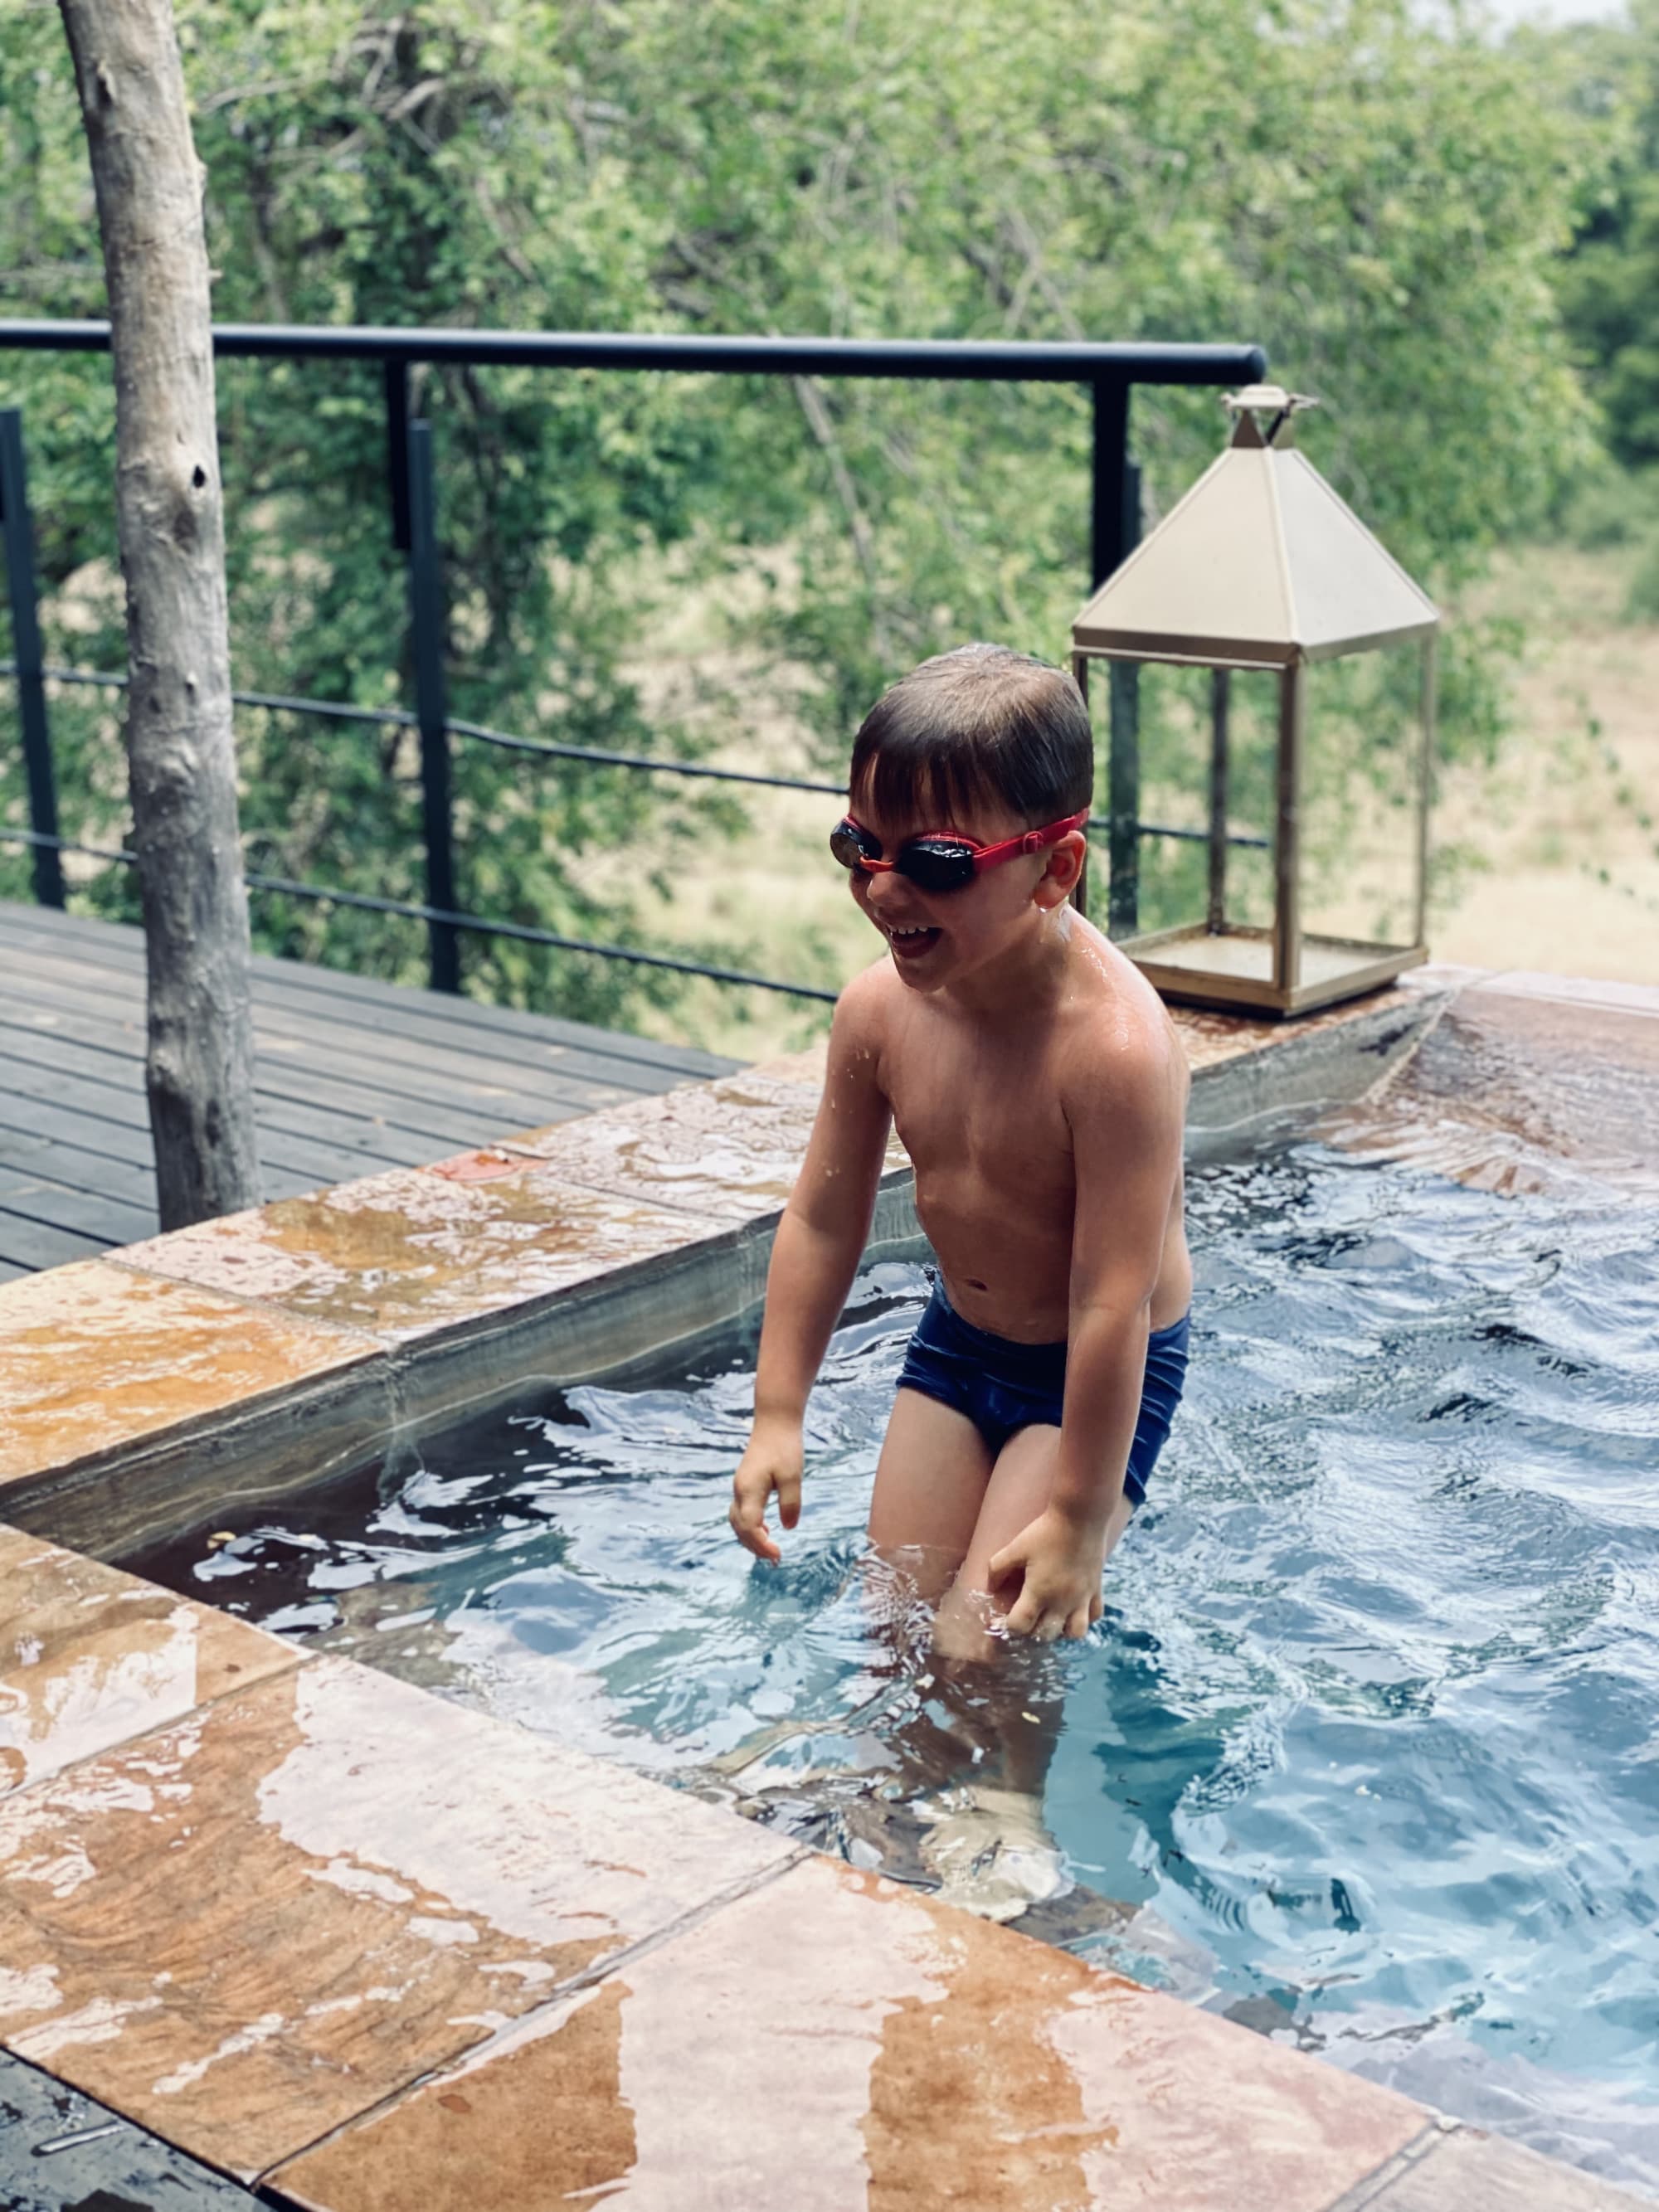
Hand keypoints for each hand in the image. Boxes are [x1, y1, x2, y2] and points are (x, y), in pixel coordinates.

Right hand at [728, 1418, 803, 1563]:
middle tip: (775, 1559)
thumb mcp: (793, 1476)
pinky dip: (750, 1526)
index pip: (749, 1527)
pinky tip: (766, 1529)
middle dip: (755, 1547)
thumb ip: (791, 1503)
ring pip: (738, 1522)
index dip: (761, 1545)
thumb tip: (788, 1528)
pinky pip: (741, 1512)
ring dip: (751, 1538)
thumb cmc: (785, 1447)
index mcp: (749, 1490)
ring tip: (769, 1551)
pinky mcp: (745, 1484)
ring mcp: (740, 1487)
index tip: (778, 1555)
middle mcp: (740, 1491)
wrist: (775, 1422)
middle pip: (740, 1528)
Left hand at [988, 1504, 1106, 1641]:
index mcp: (1039, 1592)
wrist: (1080, 1515)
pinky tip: (1074, 1607)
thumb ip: (998, 1568)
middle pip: (1046, 1635)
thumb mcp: (1016, 1547)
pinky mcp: (1097, 1589)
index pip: (1021, 1626)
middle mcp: (1062, 1601)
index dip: (1010, 1626)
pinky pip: (1094, 1616)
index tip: (1006, 1618)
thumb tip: (989, 1587)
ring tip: (1053, 1617)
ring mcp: (1083, 1597)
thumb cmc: (1045, 1531)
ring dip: (1062, 1630)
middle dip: (1033, 1631)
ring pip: (1075, 1633)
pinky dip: (1084, 1617)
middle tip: (1028, 1617)